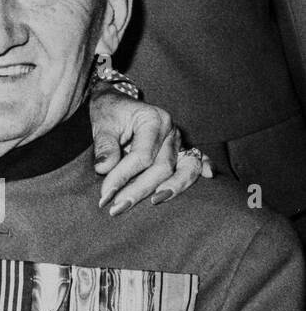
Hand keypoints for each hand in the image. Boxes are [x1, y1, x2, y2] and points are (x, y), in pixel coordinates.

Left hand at [89, 92, 211, 213]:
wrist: (115, 103)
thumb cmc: (109, 113)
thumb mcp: (101, 124)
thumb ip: (104, 146)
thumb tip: (103, 169)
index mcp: (153, 120)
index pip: (141, 156)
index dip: (123, 176)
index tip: (105, 194)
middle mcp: (170, 131)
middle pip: (162, 167)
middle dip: (140, 189)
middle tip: (118, 207)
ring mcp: (178, 140)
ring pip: (183, 168)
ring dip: (171, 188)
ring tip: (154, 202)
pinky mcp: (180, 148)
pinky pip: (197, 159)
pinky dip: (203, 167)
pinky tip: (209, 175)